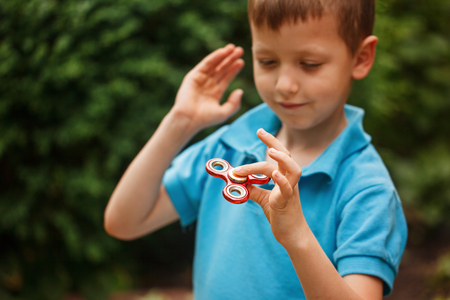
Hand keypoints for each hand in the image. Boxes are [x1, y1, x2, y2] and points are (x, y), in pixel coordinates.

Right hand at [170, 44, 244, 131]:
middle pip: (222, 69)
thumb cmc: (205, 119)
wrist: (189, 119)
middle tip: (240, 50)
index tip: (242, 61)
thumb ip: (234, 104)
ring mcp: (200, 80)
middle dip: (230, 60)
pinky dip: (214, 57)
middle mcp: (208, 85)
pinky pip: (205, 64)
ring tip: (233, 47)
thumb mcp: (224, 113)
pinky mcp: (193, 77)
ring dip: (223, 56)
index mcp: (215, 93)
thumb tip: (240, 91)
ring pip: (214, 65)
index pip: (226, 78)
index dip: (234, 69)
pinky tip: (222, 52)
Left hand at [234, 129, 305, 247]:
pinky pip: (288, 190)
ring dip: (282, 159)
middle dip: (273, 142)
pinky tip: (275, 174)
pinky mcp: (287, 203)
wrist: (292, 234)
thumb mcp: (263, 199)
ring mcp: (290, 191)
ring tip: (270, 151)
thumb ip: (253, 188)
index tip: (259, 131)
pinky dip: (282, 181)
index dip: (270, 141)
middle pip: (286, 156)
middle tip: (260, 132)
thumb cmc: (280, 215)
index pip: (279, 154)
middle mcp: (290, 181)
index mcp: (284, 177)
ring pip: (293, 169)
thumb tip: (239, 181)